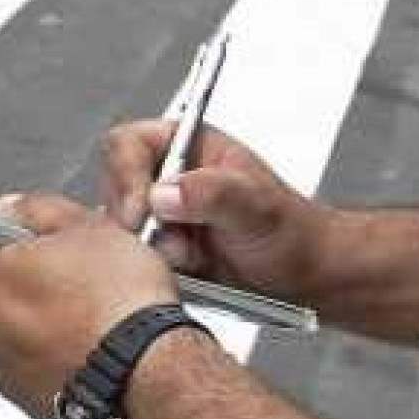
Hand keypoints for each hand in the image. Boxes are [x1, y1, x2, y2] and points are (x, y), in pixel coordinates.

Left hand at [0, 193, 179, 418]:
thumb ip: (39, 210)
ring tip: (99, 323)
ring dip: (50, 330)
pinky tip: (98, 355)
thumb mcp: (89, 226)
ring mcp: (7, 373)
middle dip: (40, 291)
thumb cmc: (122, 304)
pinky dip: (63, 365)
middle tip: (87, 286)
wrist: (150, 374)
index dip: (35, 247)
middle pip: (8, 297)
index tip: (64, 253)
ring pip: (24, 339)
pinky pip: (43, 374)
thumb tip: (12, 208)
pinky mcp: (33, 407)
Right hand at [97, 118, 322, 296]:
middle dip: (137, 220)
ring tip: (192, 256)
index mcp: (187, 144)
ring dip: (148, 247)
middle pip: (114, 186)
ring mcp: (160, 214)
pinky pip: (132, 256)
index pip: (128, 144)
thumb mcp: (257, 206)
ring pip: (119, 226)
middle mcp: (167, 175)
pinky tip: (188, 269)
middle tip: (174, 243)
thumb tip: (165, 193)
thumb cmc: (291, 231)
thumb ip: (213, 193)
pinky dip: (152, 267)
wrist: (303, 275)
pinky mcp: (159, 248)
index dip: (126, 176)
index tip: (139, 213)